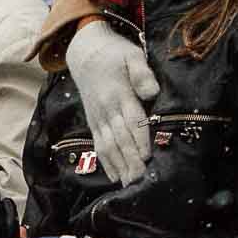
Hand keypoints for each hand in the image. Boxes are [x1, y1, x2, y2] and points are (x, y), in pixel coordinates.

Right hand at [65, 19, 157, 183]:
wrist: (85, 52)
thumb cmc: (115, 54)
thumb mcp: (131, 55)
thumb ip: (142, 72)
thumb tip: (152, 91)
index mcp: (119, 94)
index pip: (131, 120)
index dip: (139, 139)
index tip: (147, 156)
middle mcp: (107, 109)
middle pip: (120, 138)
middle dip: (131, 160)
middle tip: (141, 180)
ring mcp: (98, 117)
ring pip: (109, 146)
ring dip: (120, 166)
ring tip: (130, 184)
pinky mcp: (93, 122)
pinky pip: (99, 145)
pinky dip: (107, 162)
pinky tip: (116, 177)